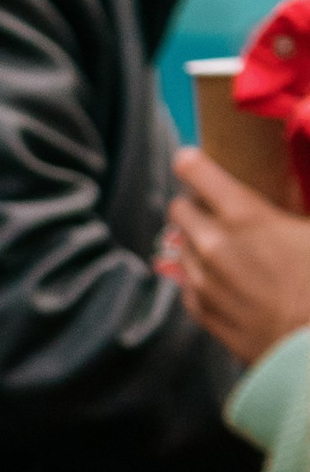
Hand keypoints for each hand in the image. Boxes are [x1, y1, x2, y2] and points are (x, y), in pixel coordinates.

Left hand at [165, 147, 309, 365]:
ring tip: (226, 248)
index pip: (193, 170)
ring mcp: (202, 281)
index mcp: (244, 216)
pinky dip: (198, 276)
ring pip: (179, 246)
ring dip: (196, 242)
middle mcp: (213, 245)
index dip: (191, 163)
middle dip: (194, 205)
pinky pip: (186, 282)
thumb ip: (294, 202)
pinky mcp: (201, 311)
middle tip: (216, 210)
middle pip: (178, 208)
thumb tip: (281, 197)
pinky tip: (223, 279)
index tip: (192, 161)